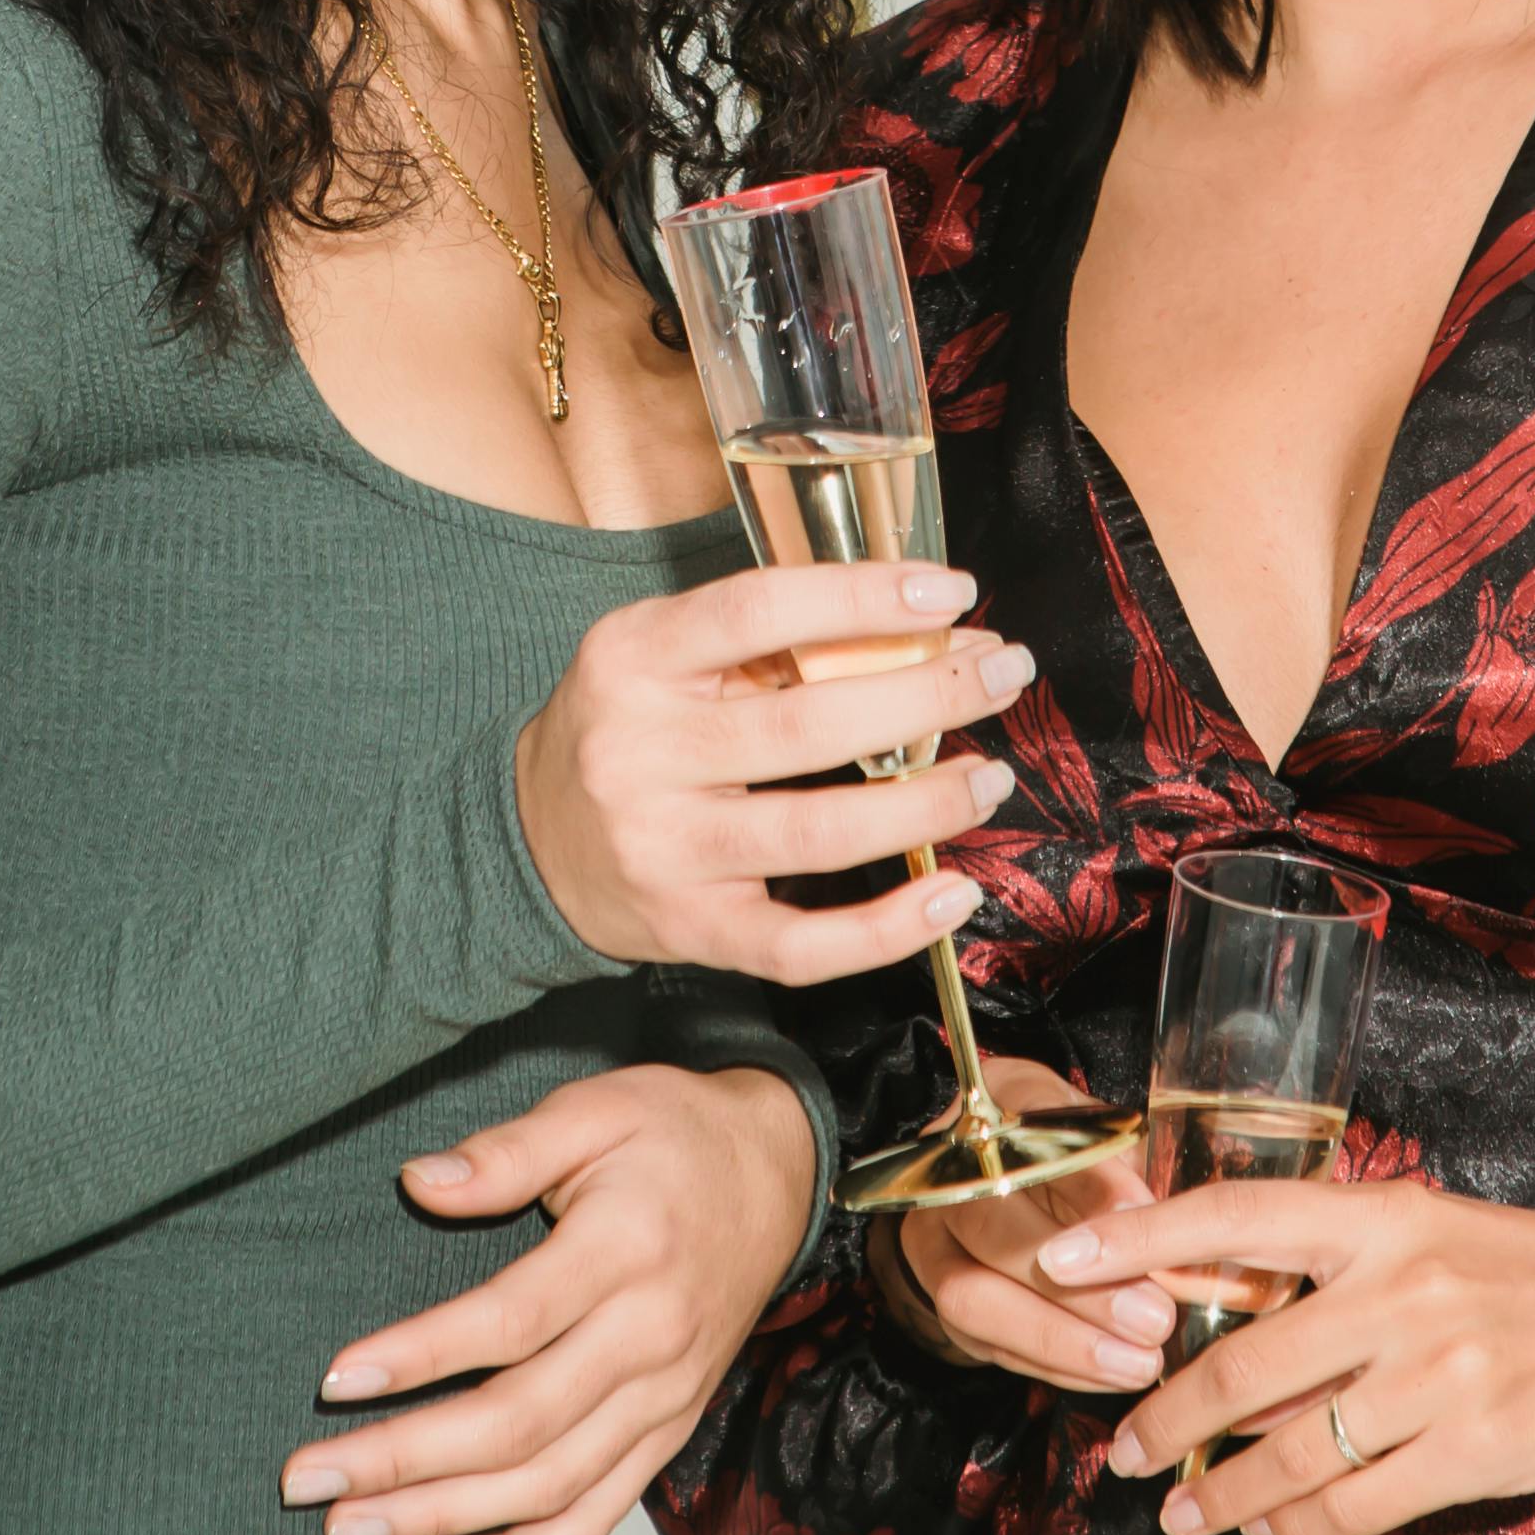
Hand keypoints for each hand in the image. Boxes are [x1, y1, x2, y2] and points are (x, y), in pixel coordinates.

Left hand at [280, 1065, 821, 1534]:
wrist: (781, 1178)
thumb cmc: (673, 1135)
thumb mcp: (595, 1109)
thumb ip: (506, 1151)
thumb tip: (417, 1182)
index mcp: (628, 1251)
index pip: (512, 1321)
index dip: (422, 1355)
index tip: (337, 1380)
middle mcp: (651, 1339)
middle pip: (520, 1423)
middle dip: (405, 1460)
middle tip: (310, 1481)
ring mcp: (665, 1399)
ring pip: (549, 1486)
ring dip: (444, 1519)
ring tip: (351, 1528)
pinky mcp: (668, 1434)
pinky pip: (595, 1517)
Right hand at [511, 561, 1036, 981]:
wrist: (530, 842)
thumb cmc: (627, 728)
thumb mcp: (660, 653)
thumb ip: (764, 640)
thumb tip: (921, 630)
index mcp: (635, 658)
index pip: (758, 610)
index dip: (862, 597)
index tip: (950, 590)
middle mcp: (640, 753)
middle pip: (808, 724)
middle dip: (929, 696)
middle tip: (1004, 672)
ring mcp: (665, 852)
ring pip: (819, 833)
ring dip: (926, 804)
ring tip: (989, 775)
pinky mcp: (691, 931)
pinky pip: (802, 944)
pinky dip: (888, 928)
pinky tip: (951, 893)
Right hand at [873, 1060, 1173, 1395]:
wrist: (1007, 1179)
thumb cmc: (1065, 1150)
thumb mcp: (1095, 1133)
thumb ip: (1115, 1166)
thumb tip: (1151, 1217)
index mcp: (983, 1126)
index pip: (1028, 1152)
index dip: (1090, 1191)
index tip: (1148, 1220)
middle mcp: (941, 1186)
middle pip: (991, 1235)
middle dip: (1077, 1287)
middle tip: (1154, 1318)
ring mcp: (933, 1251)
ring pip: (975, 1302)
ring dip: (1062, 1341)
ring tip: (1137, 1362)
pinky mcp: (948, 1310)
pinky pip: (990, 1347)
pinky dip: (1055, 1367)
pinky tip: (1111, 1373)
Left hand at [1050, 1182, 1534, 1534]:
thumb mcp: (1441, 1234)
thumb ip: (1346, 1267)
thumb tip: (1236, 1315)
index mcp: (1386, 1215)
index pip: (1232, 1214)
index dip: (1135, 1238)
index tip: (1056, 1261)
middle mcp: (1402, 1287)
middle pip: (1238, 1362)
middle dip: (1163, 1418)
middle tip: (1122, 1451)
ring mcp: (1439, 1373)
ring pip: (1285, 1450)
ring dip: (1219, 1495)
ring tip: (1183, 1515)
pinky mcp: (1478, 1449)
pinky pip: (1352, 1506)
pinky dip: (1296, 1528)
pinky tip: (1273, 1532)